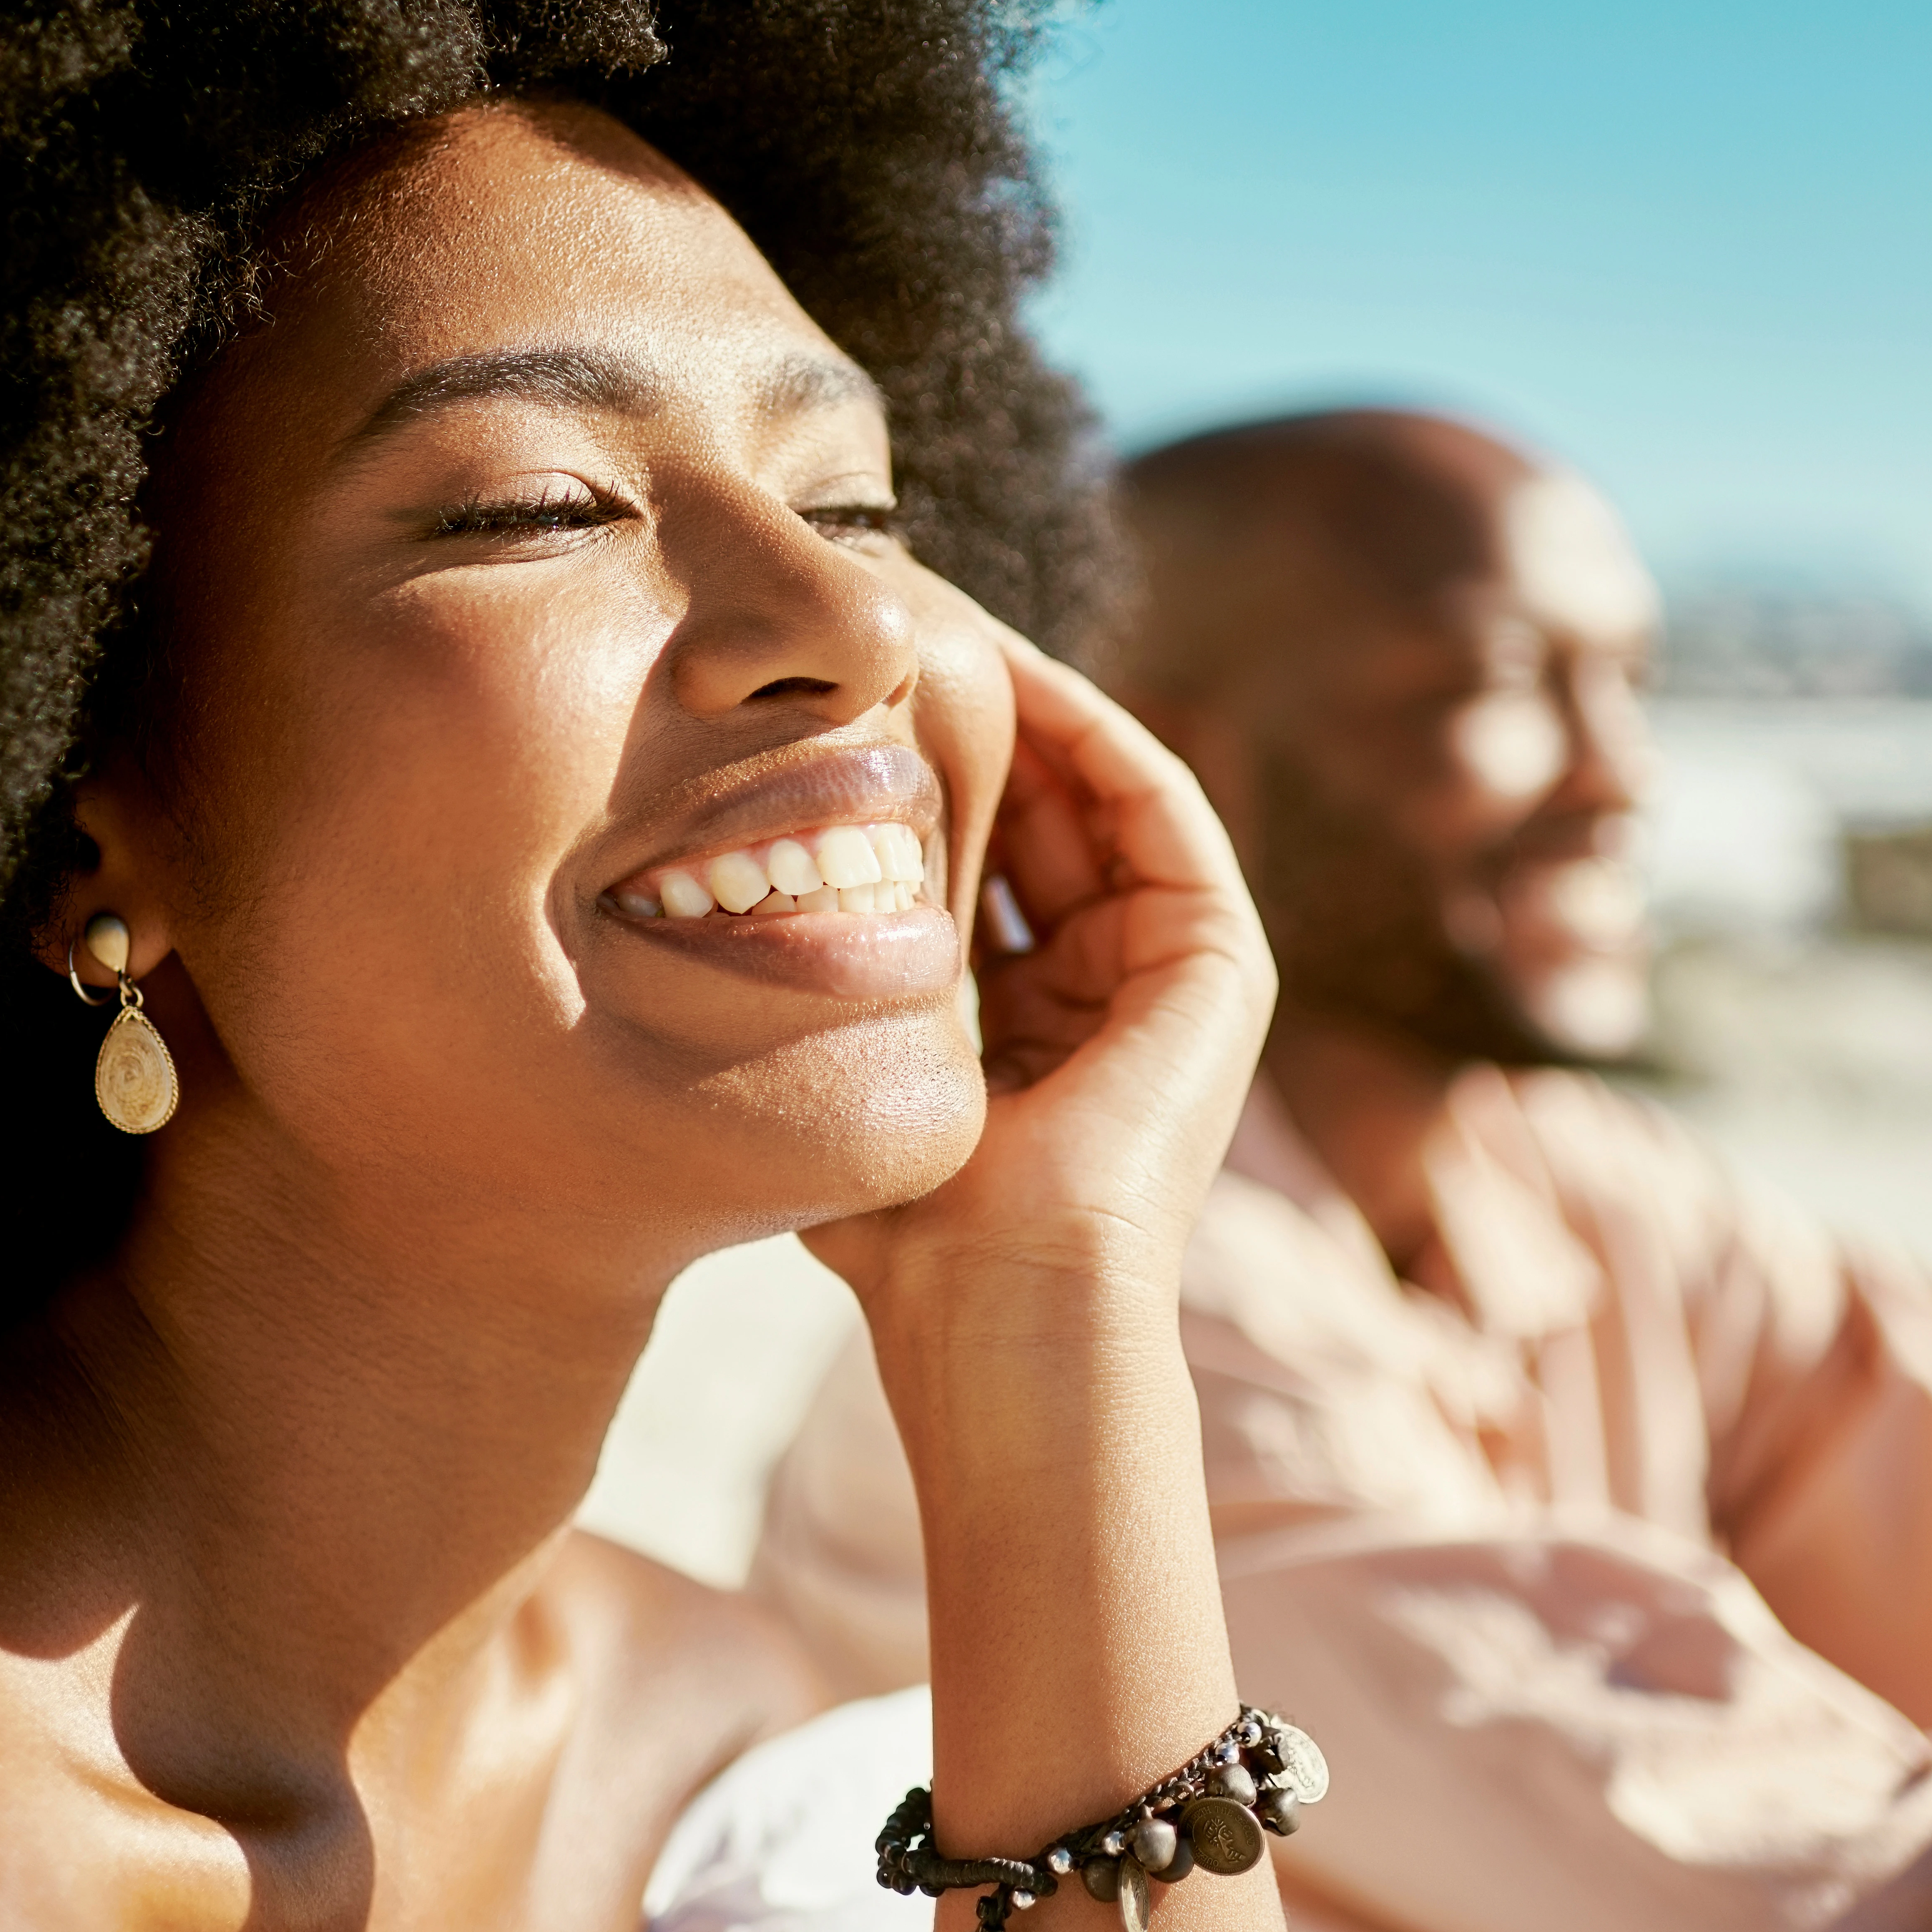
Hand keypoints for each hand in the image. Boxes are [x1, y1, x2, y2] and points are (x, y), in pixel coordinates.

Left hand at [806, 626, 1274, 1323]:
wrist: (1006, 1307)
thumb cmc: (906, 1235)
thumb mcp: (851, 1082)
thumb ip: (824, 1013)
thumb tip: (709, 932)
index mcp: (1029, 1023)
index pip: (976, 863)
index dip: (913, 775)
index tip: (832, 701)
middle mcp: (1106, 988)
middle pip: (1038, 816)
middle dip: (969, 721)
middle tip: (890, 628)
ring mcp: (1171, 972)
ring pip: (1094, 795)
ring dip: (1027, 704)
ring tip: (945, 623)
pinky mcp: (1222, 957)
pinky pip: (1155, 804)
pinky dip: (1092, 732)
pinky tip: (1015, 674)